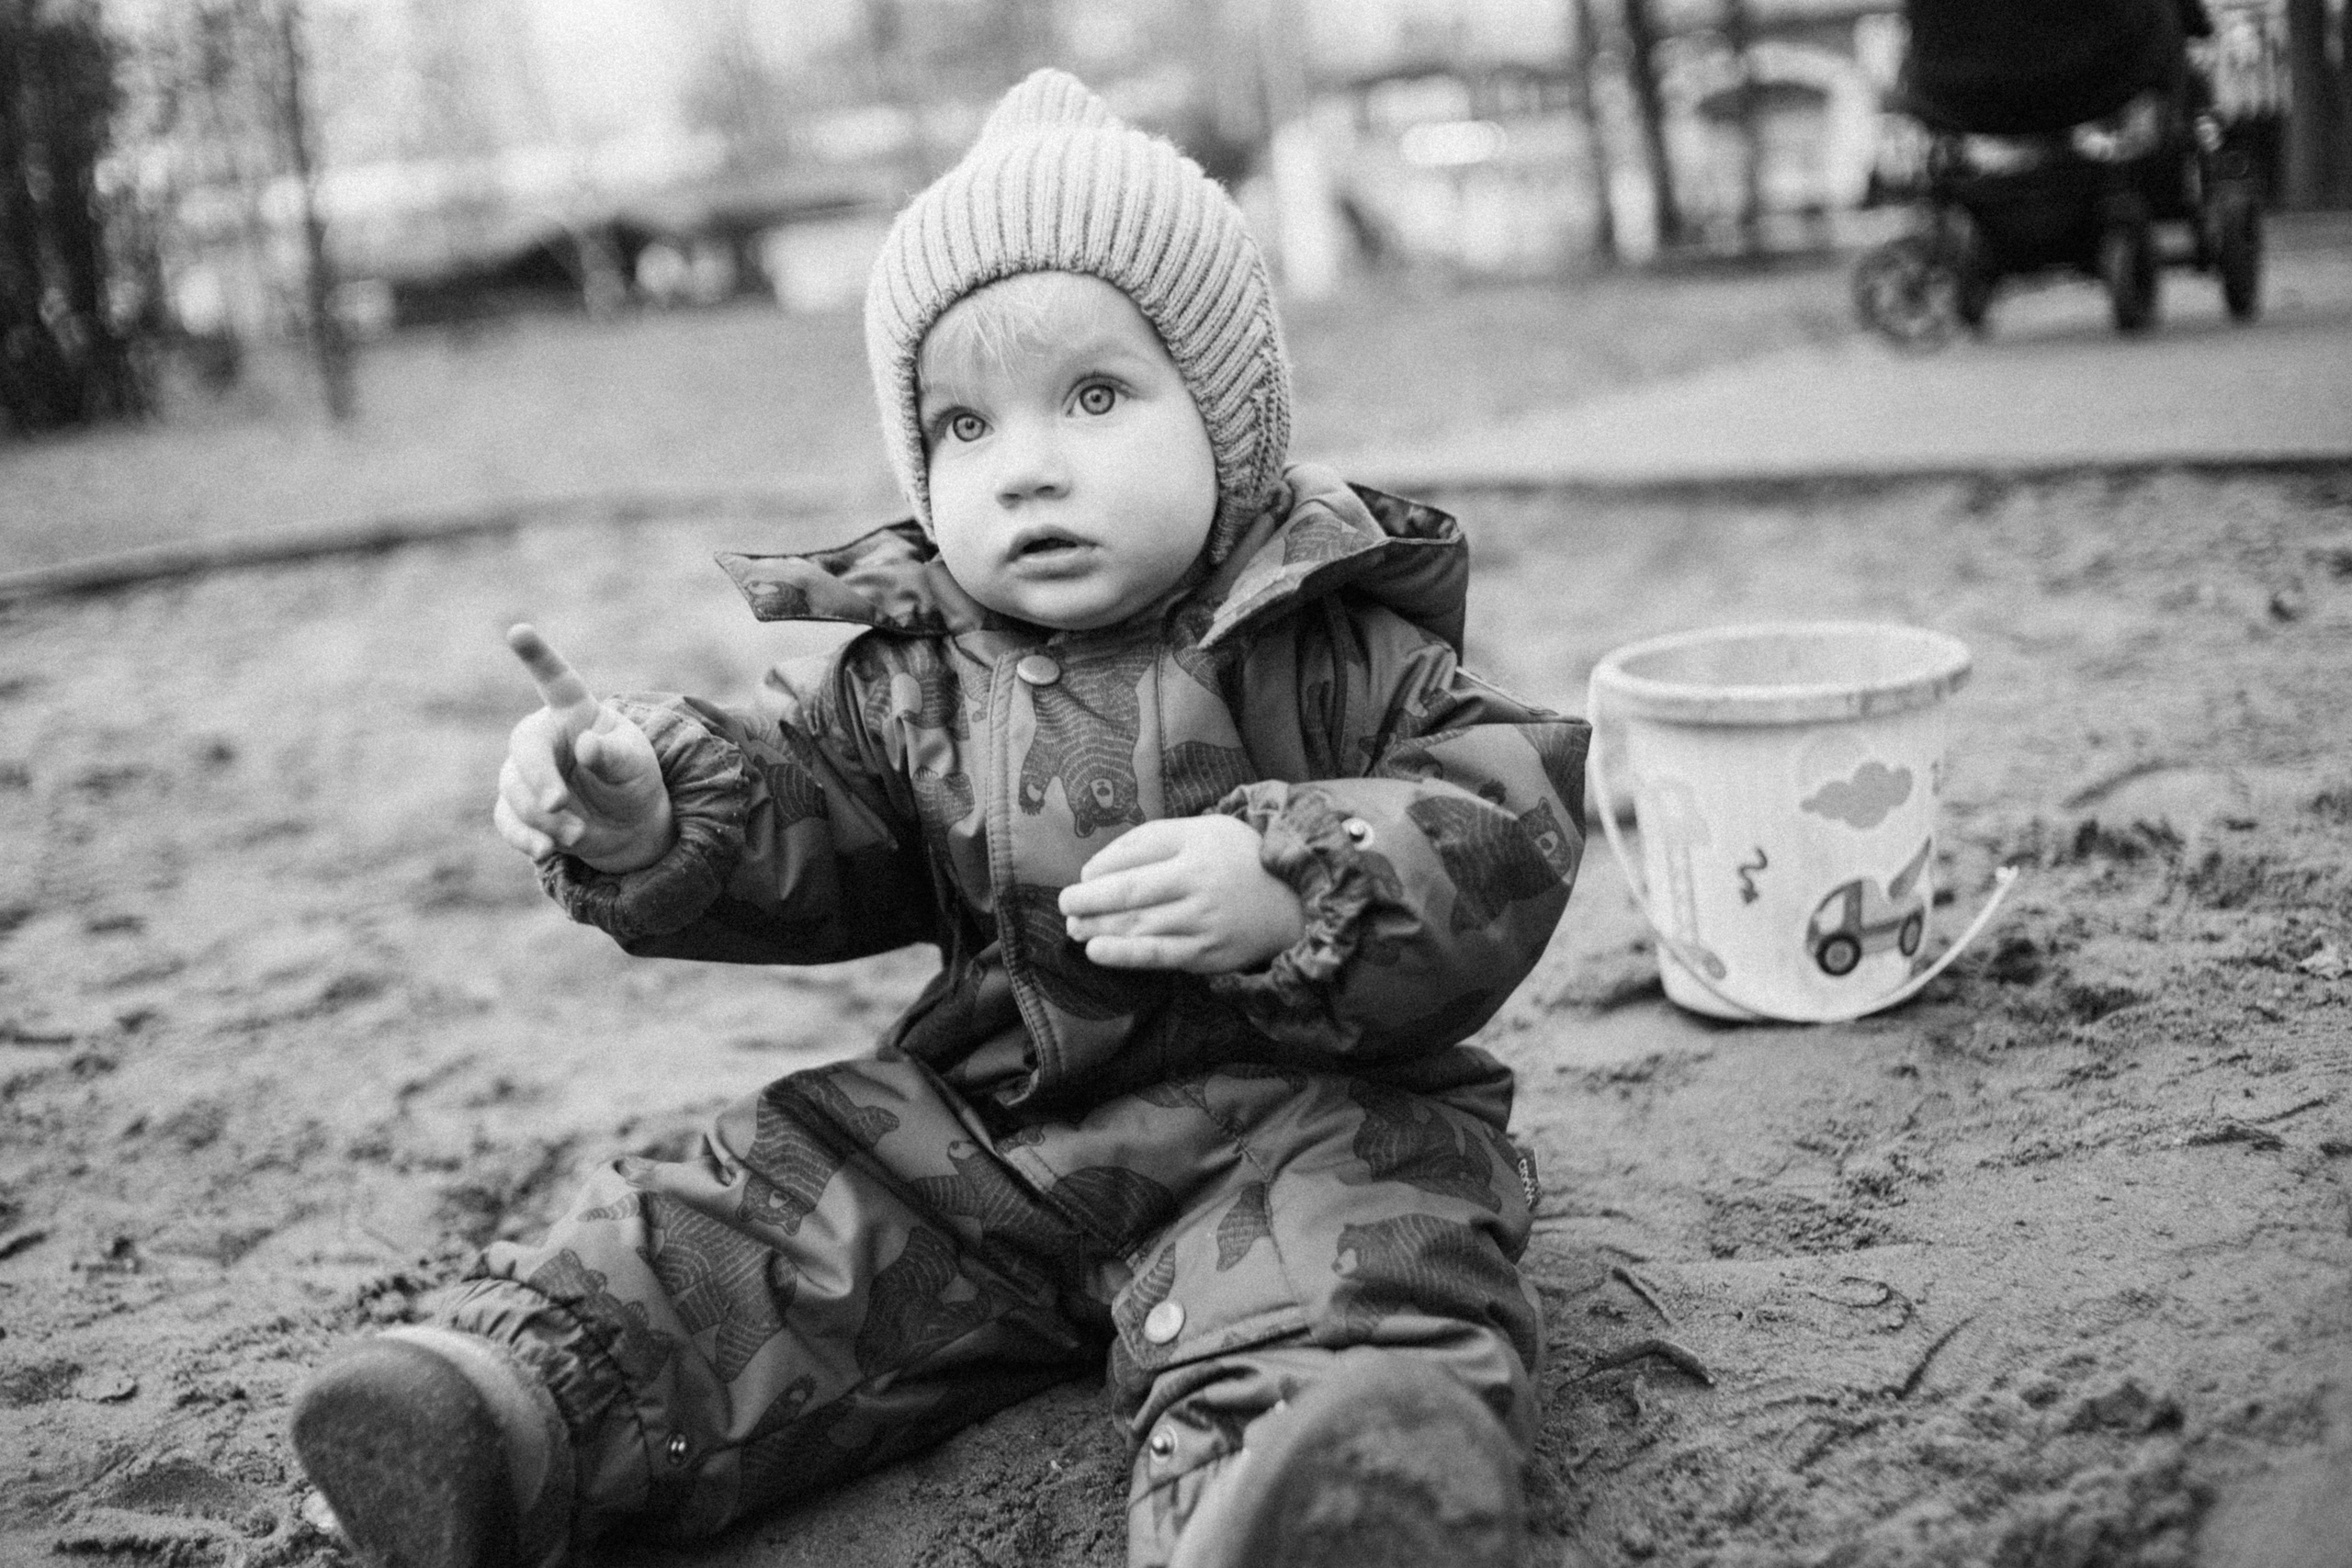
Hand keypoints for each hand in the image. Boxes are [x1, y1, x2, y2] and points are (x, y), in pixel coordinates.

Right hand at [493, 624, 673, 872]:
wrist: (626, 826)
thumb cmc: (632, 780)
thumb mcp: (635, 766)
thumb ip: (613, 755)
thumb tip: (585, 746)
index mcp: (574, 713)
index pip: (554, 679)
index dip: (537, 655)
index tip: (518, 630)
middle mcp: (542, 737)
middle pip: (524, 749)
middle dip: (539, 779)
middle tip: (560, 805)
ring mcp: (523, 772)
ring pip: (515, 792)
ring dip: (547, 819)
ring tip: (580, 834)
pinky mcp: (515, 808)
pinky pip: (508, 821)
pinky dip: (527, 839)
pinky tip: (547, 851)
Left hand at [1059, 816, 1304, 973]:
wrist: (1295, 900)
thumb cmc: (1239, 859)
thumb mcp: (1203, 830)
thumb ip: (1153, 839)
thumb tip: (1098, 866)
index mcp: (1197, 846)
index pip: (1136, 854)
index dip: (1101, 868)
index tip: (1084, 876)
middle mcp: (1199, 883)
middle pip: (1131, 892)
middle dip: (1089, 900)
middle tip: (1064, 904)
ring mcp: (1204, 922)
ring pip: (1139, 926)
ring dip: (1098, 929)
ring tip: (1074, 928)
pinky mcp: (1208, 954)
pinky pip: (1157, 956)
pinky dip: (1123, 955)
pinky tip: (1096, 952)